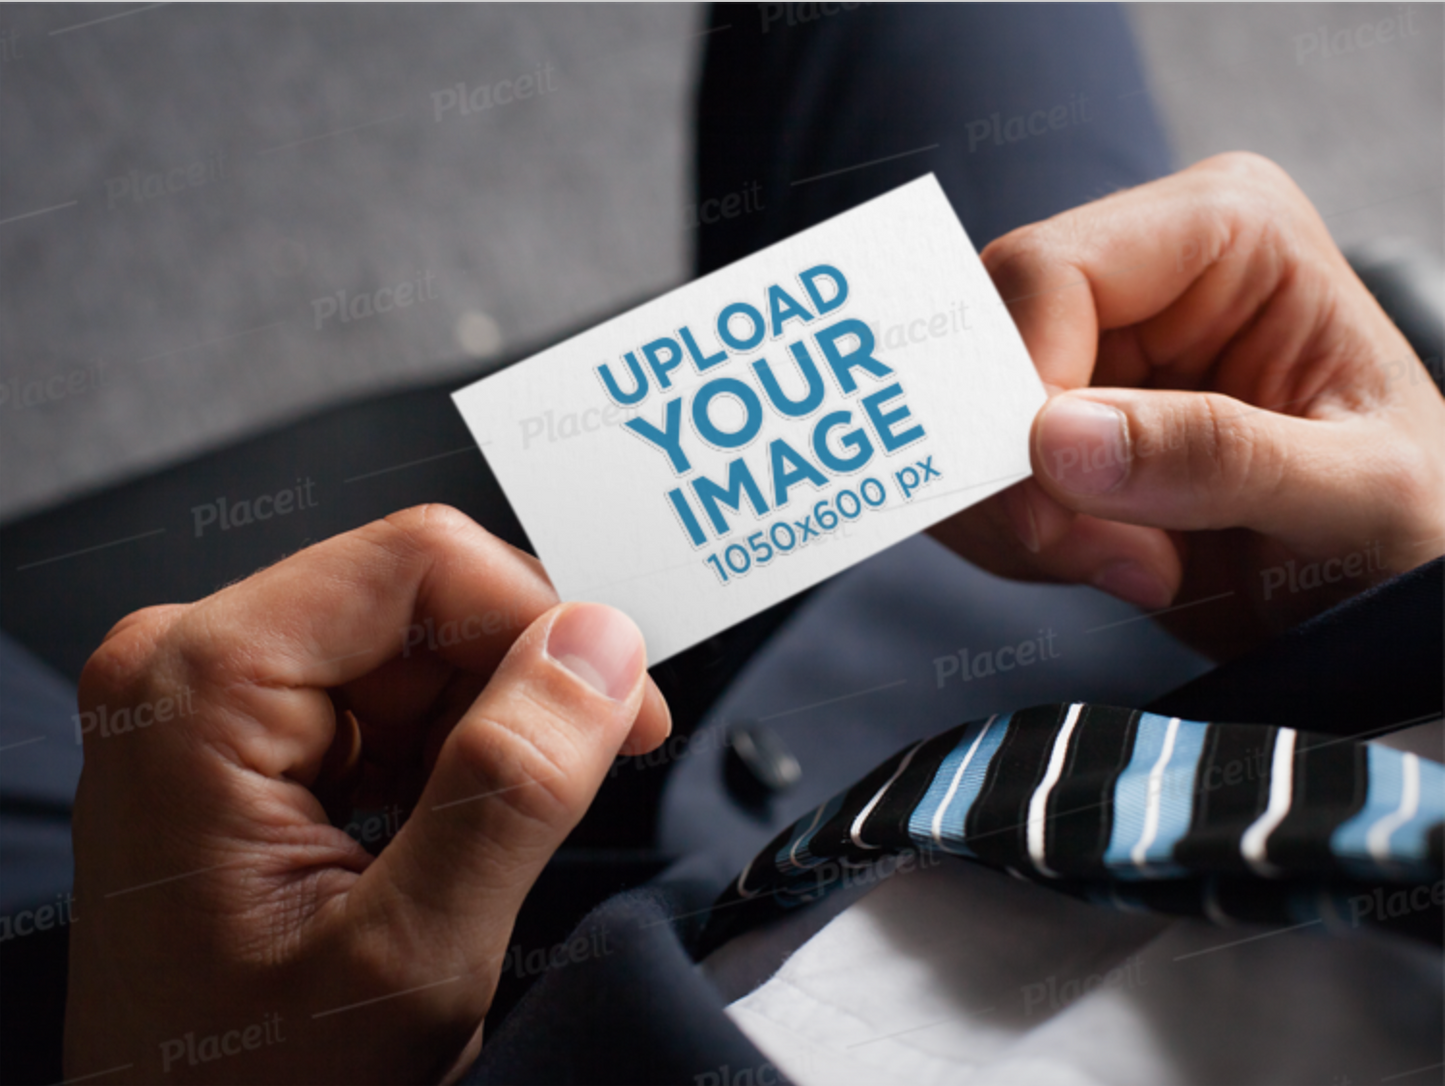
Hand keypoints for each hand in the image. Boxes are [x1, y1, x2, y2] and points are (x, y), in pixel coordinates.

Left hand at [63, 505, 669, 1083]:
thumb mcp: (409, 953)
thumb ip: (513, 783)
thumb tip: (602, 644)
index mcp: (198, 685)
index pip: (419, 562)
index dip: (545, 620)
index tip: (623, 707)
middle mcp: (190, 668)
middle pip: (418, 599)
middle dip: (520, 684)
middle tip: (570, 788)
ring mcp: (215, 703)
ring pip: (417, 650)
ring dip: (488, 734)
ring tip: (480, 851)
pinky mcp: (247, 742)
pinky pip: (387, 701)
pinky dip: (450, 760)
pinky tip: (444, 840)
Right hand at [931, 153, 1444, 657]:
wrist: (1390, 594)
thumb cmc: (1411, 528)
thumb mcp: (1356, 496)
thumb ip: (1221, 459)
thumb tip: (1061, 441)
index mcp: (1228, 233)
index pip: (1050, 273)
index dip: (1023, 386)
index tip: (1058, 501)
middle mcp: (1144, 273)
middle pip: (983, 343)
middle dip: (1015, 469)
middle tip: (1095, 551)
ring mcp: (1091, 349)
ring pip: (960, 417)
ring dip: (1018, 516)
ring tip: (1135, 564)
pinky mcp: (1057, 425)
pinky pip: (972, 472)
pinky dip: (1012, 537)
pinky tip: (1110, 563)